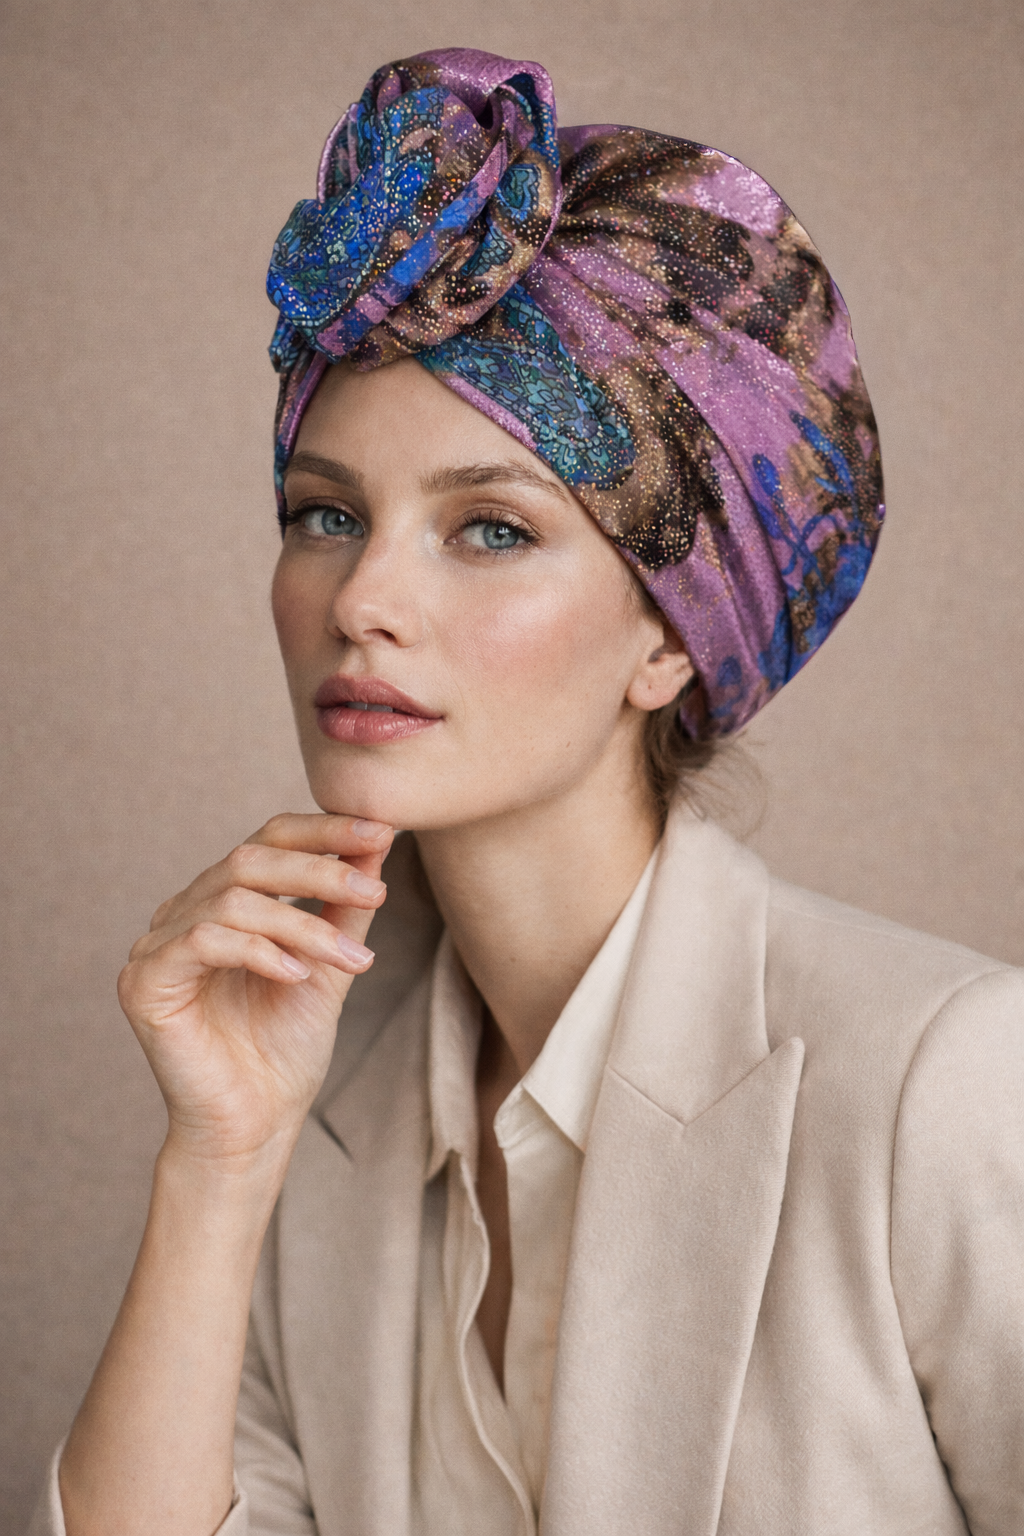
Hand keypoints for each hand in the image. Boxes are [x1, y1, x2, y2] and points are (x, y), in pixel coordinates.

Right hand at [118, 813, 392, 1167]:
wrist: (256, 1124)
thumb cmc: (286, 1049)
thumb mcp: (330, 964)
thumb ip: (346, 906)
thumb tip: (378, 841)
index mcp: (223, 900)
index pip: (270, 839)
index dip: (324, 830)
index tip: (383, 831)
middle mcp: (185, 912)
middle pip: (249, 858)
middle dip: (320, 869)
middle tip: (374, 893)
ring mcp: (157, 945)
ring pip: (232, 900)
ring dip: (302, 924)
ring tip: (349, 960)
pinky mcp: (144, 982)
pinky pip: (203, 941)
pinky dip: (259, 952)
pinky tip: (297, 978)